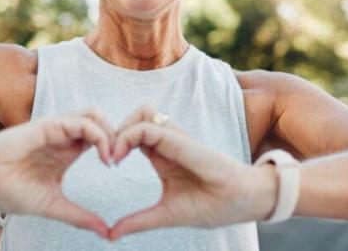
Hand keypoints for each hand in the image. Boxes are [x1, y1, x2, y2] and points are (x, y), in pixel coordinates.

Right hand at [0, 108, 115, 237]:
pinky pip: (82, 122)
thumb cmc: (8, 191)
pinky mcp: (49, 125)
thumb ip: (80, 216)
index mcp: (66, 151)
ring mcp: (57, 128)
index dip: (115, 147)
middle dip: (118, 135)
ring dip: (110, 132)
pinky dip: (99, 135)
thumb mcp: (53, 206)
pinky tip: (102, 156)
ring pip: (95, 114)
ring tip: (112, 157)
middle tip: (120, 160)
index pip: (100, 138)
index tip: (117, 169)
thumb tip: (106, 233)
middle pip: (102, 121)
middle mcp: (64, 136)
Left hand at [108, 105, 276, 240]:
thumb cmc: (211, 205)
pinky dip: (128, 135)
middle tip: (106, 156)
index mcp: (162, 155)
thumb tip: (111, 235)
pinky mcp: (180, 140)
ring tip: (113, 155)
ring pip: (142, 112)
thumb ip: (138, 221)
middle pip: (135, 117)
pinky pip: (148, 126)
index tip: (107, 164)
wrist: (242, 203)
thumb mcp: (165, 214)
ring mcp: (174, 139)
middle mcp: (167, 142)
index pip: (133, 134)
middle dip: (115, 131)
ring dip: (122, 128)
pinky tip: (120, 156)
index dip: (115, 143)